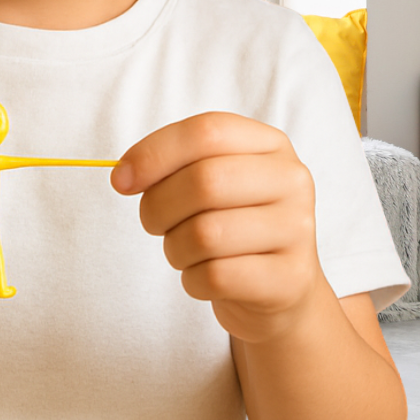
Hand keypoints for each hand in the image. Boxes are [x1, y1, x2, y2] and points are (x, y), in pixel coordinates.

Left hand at [112, 113, 322, 342]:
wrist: (281, 288)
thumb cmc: (234, 227)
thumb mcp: (215, 183)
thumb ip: (176, 166)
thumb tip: (125, 175)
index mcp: (272, 146)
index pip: (208, 131)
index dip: (155, 152)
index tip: (122, 180)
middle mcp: (292, 181)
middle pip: (205, 181)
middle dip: (159, 208)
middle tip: (155, 224)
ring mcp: (297, 229)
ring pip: (206, 235)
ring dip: (176, 249)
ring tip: (187, 253)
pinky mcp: (289, 277)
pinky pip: (215, 277)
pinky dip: (193, 281)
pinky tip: (206, 277)